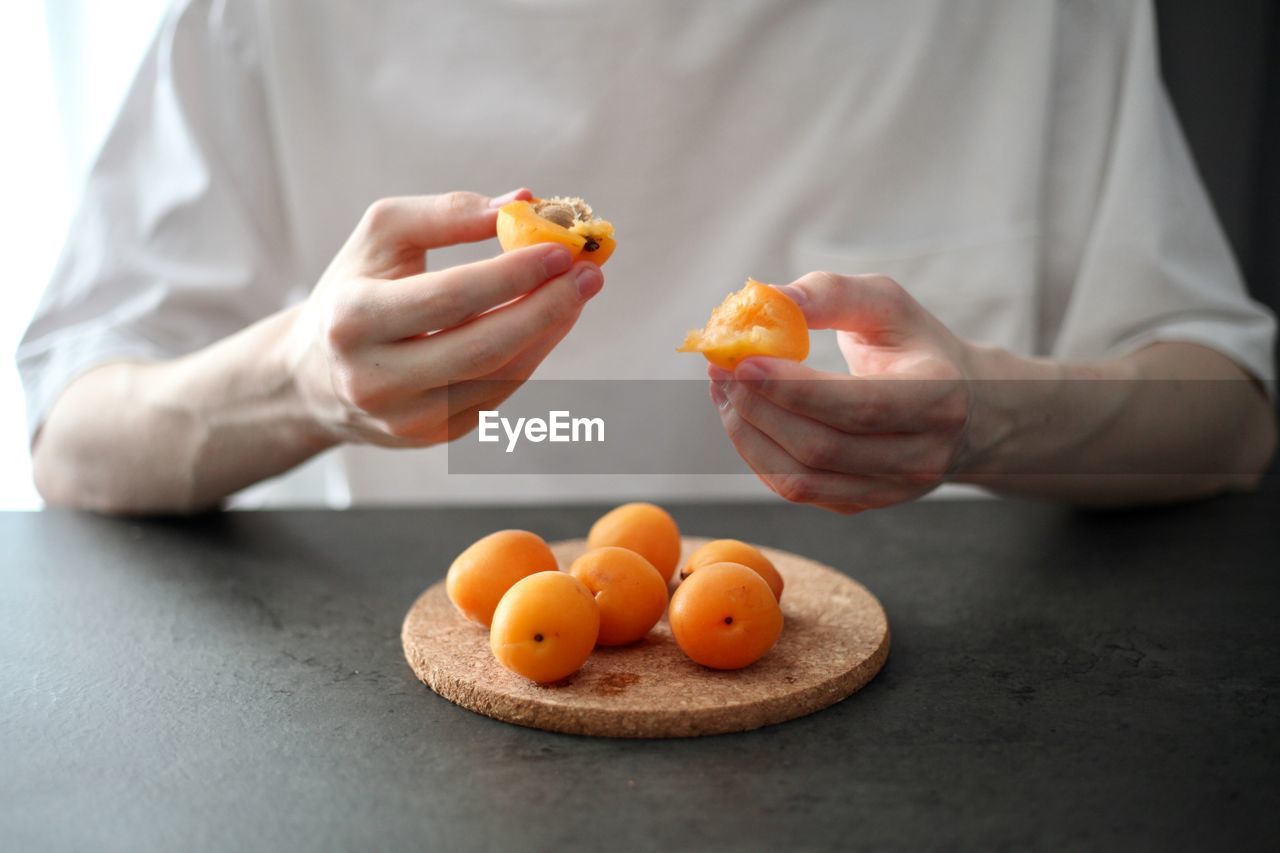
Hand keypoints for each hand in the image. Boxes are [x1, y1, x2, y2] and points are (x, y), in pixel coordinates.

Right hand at [284, 190, 603, 446]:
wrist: (312, 374)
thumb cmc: (356, 288)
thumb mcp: (382, 235)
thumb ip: (449, 213)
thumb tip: (522, 202)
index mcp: (354, 318)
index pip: (450, 297)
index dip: (513, 275)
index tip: (561, 250)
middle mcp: (375, 378)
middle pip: (483, 348)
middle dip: (546, 309)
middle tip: (588, 275)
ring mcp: (404, 417)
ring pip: (498, 377)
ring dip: (548, 333)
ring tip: (577, 293)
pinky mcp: (429, 437)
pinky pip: (496, 396)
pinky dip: (530, 356)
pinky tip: (548, 323)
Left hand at [709, 272, 978, 513]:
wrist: (966, 408)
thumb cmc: (916, 345)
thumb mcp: (886, 303)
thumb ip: (828, 293)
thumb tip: (765, 299)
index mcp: (938, 396)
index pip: (858, 405)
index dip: (792, 388)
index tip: (742, 360)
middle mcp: (922, 454)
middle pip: (822, 447)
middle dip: (758, 408)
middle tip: (721, 368)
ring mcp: (893, 489)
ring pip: (801, 479)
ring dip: (748, 435)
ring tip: (724, 391)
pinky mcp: (864, 505)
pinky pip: (797, 490)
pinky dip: (758, 455)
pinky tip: (743, 418)